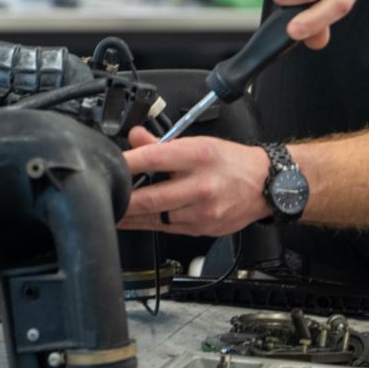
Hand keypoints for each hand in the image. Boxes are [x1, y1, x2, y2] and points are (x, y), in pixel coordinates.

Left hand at [118, 126, 271, 236]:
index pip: (154, 159)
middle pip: (150, 198)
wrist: (266, 185)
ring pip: (155, 217)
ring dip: (131, 216)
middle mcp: (201, 185)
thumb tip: (135, 138)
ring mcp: (202, 211)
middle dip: (122, 200)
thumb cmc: (232, 162)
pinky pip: (166, 228)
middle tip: (102, 198)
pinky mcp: (202, 229)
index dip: (126, 164)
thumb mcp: (199, 142)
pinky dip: (147, 224)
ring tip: (113, 211)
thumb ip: (163, 144)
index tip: (107, 166)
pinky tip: (134, 220)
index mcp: (199, 156)